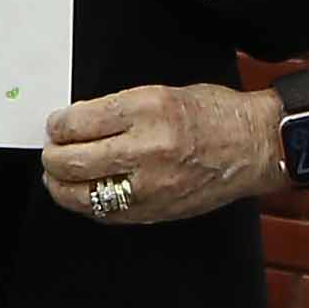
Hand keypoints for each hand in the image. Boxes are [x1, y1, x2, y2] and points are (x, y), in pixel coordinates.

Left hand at [39, 84, 284, 225]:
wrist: (256, 145)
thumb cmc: (214, 114)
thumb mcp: (162, 93)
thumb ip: (118, 110)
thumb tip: (75, 124)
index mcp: (147, 109)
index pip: (77, 123)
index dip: (57, 126)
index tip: (56, 126)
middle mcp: (147, 148)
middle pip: (72, 161)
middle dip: (52, 156)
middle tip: (52, 151)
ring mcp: (151, 185)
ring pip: (82, 195)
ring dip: (61, 185)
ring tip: (59, 177)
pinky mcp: (156, 210)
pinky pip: (106, 214)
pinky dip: (88, 204)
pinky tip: (85, 194)